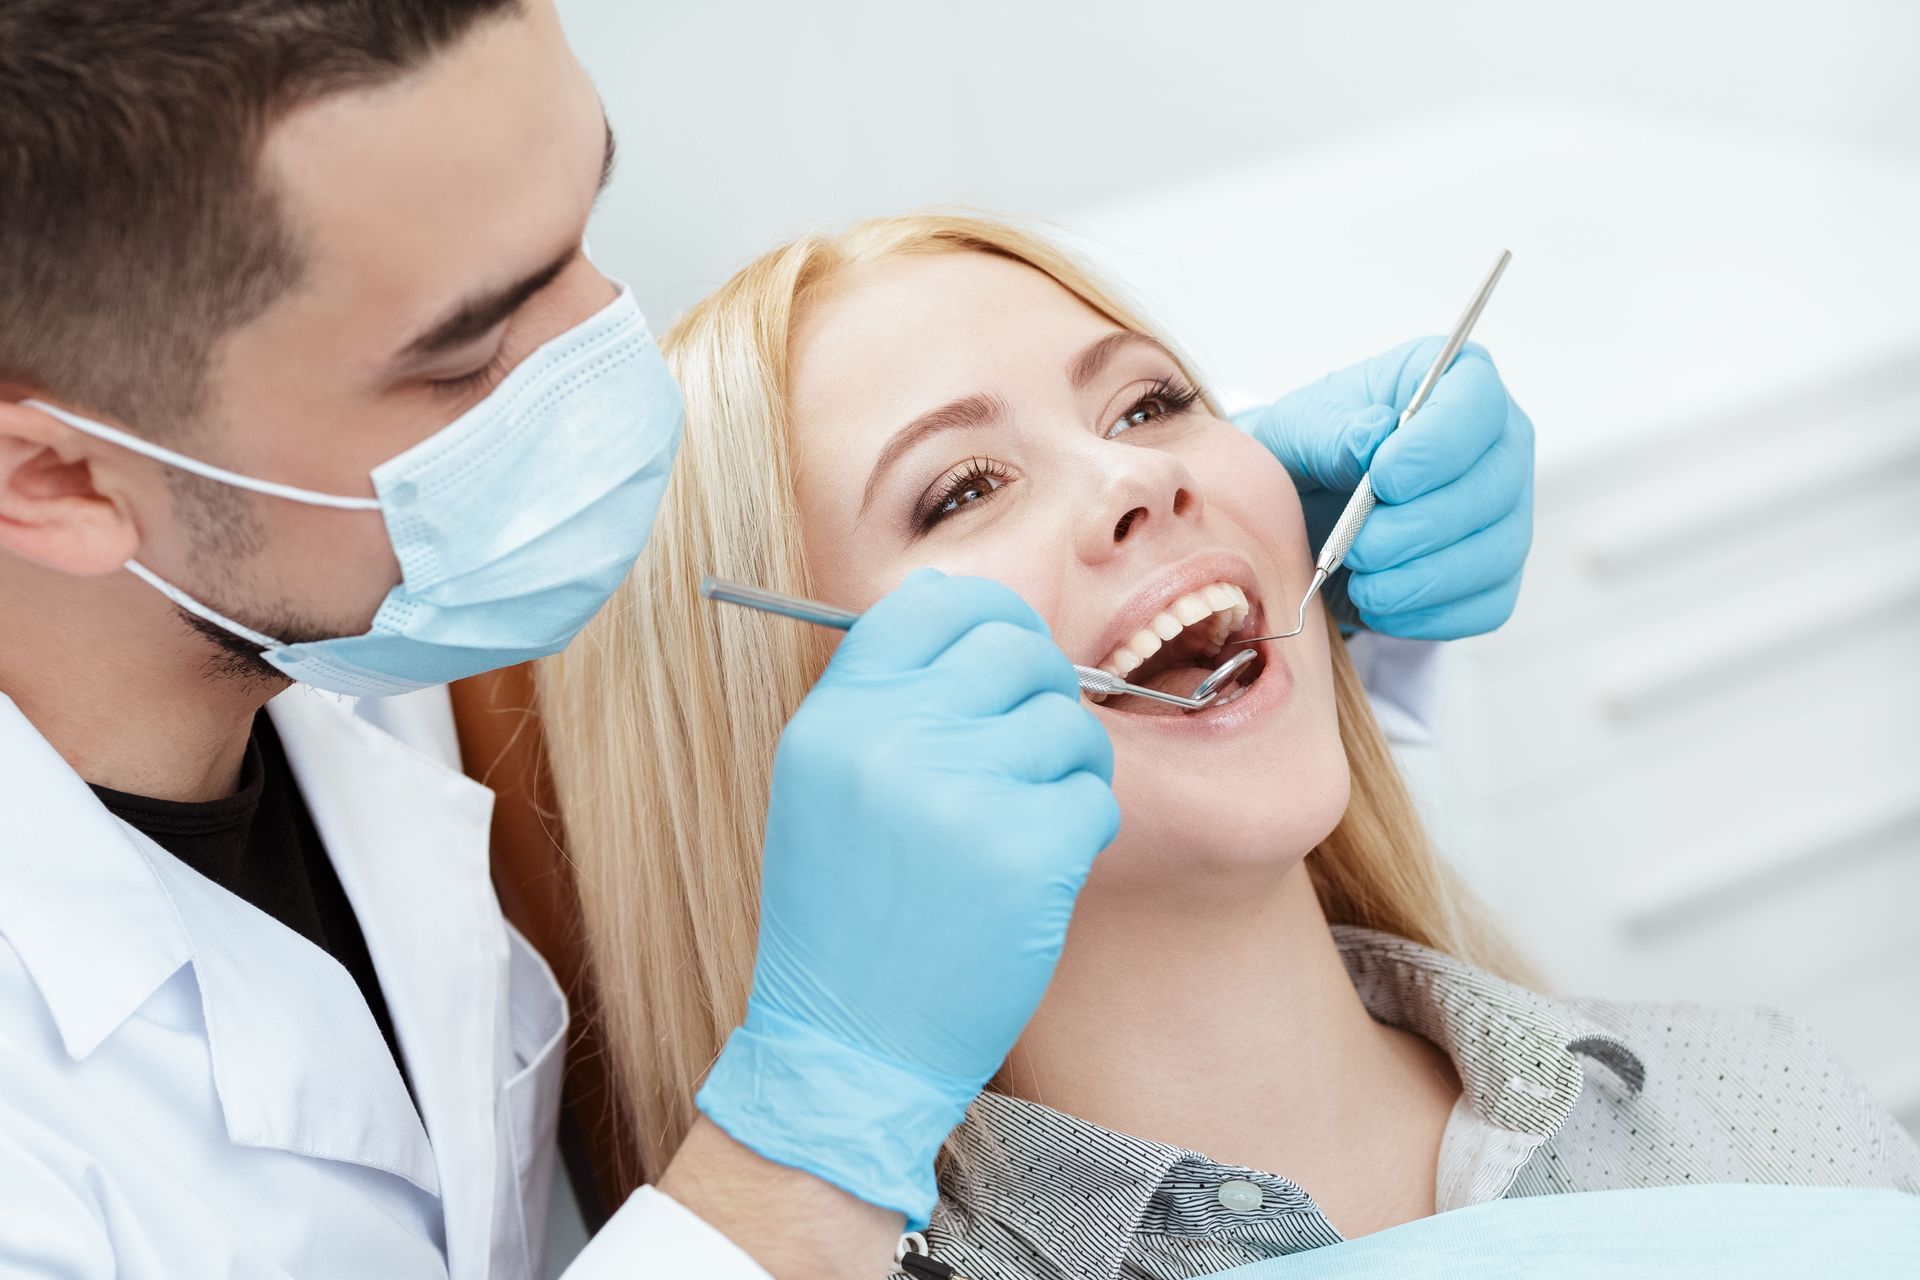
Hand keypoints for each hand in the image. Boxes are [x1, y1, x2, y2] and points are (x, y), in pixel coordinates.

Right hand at [695, 569, 1119, 1228]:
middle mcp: (892, 738)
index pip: (933, 602)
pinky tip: (1042, 870)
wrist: (844, 1047)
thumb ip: (888, 701)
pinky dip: (1085, 830)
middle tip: (1034, 748)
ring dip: (1069, 770)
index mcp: (837, 715)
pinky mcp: (1026, 850)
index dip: (988, 619)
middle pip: (1015, 648)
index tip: (1007, 656)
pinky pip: (1094, 798)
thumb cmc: (846, 919)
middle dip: (1043, 692)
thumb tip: (977, 625)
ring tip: (1030, 822)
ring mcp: (960, 791)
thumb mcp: (826, 787)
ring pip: (1068, 725)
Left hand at [1236, 337, 1534, 638]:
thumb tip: (1370, 438)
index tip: (1381, 480)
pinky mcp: (1498, 572)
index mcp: (1457, 382)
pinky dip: (1429, 614)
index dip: (1434, 448)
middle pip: (1494, 488)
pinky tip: (1381, 603)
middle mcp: (1500, 443)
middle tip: (1356, 546)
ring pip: (1496, 553)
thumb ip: (1329, 430)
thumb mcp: (1299, 428)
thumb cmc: (1314, 451)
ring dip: (1421, 579)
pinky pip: (1487, 604)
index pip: (1476, 403)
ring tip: (1362, 580)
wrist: (1308, 507)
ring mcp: (1509, 510)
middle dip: (1418, 528)